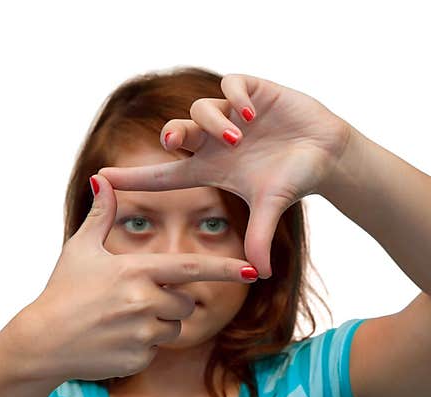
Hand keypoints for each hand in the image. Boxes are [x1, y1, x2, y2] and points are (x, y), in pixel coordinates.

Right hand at [15, 173, 257, 381]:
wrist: (41, 342)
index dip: (226, 268)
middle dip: (169, 301)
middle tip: (133, 302)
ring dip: (156, 325)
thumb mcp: (80, 249)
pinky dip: (141, 347)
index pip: (192, 267)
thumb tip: (103, 179)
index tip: (253, 270)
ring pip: (173, 327)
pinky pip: (156, 351)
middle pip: (185, 301)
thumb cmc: (62, 291)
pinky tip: (113, 342)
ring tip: (119, 322)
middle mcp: (144, 300)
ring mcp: (142, 332)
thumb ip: (101, 215)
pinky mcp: (138, 359)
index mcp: (136, 270)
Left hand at [96, 73, 352, 278]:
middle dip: (172, 134)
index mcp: (210, 168)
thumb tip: (259, 276)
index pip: (162, 174)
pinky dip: (236, 99)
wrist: (327, 153)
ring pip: (202, 109)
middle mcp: (214, 141)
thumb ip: (259, 237)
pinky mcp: (253, 90)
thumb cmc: (294, 179)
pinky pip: (231, 86)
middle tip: (178, 141)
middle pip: (176, 132)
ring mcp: (232, 115)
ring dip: (214, 122)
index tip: (103, 179)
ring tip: (239, 136)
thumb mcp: (271, 208)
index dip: (133, 176)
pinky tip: (253, 115)